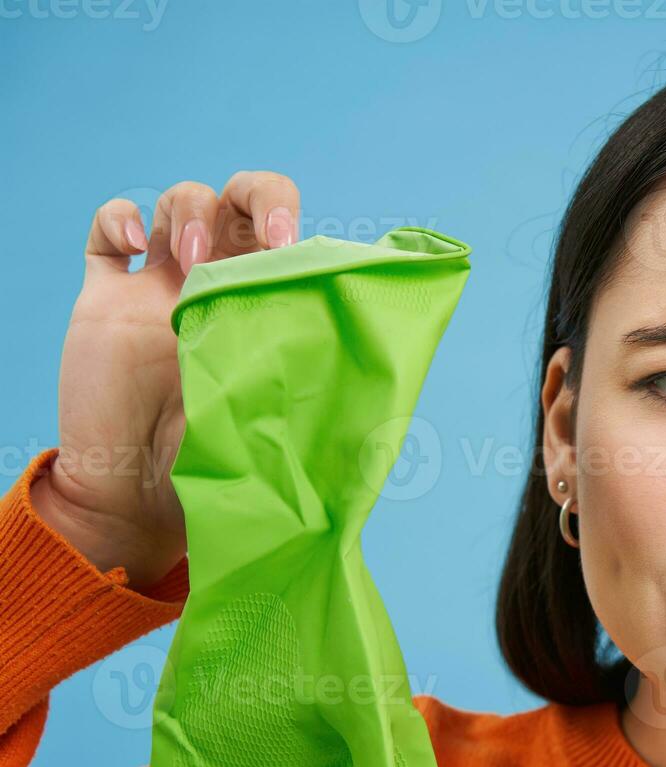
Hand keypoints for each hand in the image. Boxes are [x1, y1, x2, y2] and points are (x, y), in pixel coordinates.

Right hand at [33, 173, 298, 588]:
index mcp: (266, 301)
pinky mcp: (107, 297)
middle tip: (265, 236)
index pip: (284, 230)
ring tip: (194, 261)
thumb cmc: (220, 463)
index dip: (288, 219)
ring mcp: (160, 284)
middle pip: (240, 198)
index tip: (292, 247)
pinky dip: (120, 217)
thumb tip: (384, 376)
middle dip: (254, 197)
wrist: (141, 496)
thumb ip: (317, 383)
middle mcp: (218, 281)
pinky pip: (106, 232)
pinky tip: (139, 244)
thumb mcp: (282, 418)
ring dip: (190, 212)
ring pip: (179, 201)